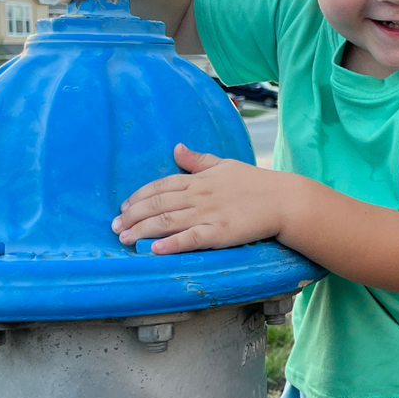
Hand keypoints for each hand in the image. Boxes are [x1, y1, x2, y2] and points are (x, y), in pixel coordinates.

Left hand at [111, 143, 285, 253]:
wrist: (283, 199)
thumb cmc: (256, 182)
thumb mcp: (225, 165)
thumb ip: (198, 160)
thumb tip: (177, 148)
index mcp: (199, 179)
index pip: (161, 186)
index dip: (139, 197)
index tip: (123, 207)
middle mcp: (199, 195)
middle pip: (158, 204)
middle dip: (133, 216)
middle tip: (115, 227)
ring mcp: (209, 214)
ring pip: (167, 221)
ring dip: (142, 230)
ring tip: (124, 239)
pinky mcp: (220, 232)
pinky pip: (191, 238)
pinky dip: (171, 244)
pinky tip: (154, 250)